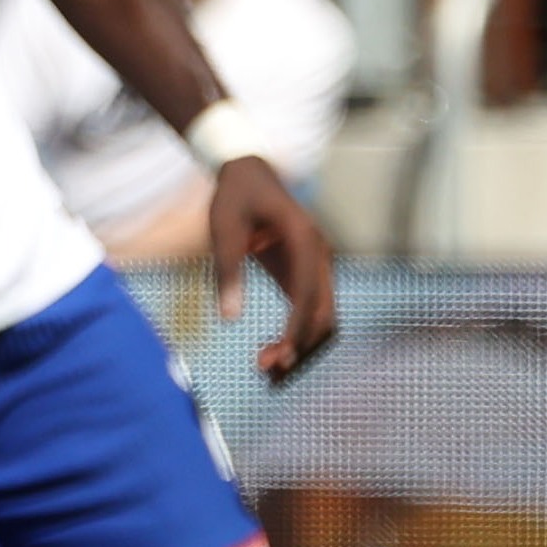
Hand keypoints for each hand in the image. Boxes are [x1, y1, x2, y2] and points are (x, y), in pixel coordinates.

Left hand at [207, 161, 338, 381]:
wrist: (249, 173)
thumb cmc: (234, 197)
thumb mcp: (222, 229)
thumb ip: (226, 271)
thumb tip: (228, 318)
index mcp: (305, 238)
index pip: (307, 293)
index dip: (295, 328)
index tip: (277, 355)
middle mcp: (320, 254)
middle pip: (323, 311)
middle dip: (299, 344)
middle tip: (265, 369)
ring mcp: (318, 265)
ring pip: (322, 317)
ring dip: (302, 346)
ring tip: (269, 373)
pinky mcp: (307, 273)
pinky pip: (311, 310)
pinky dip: (299, 335)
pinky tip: (275, 354)